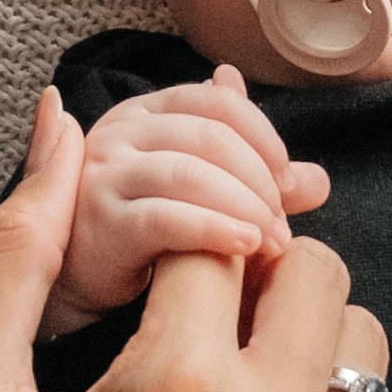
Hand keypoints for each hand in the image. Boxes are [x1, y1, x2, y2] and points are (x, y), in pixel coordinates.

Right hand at [0, 88, 391, 391]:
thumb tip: (58, 126)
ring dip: (306, 334)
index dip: (179, 243)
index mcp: (179, 387)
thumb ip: (16, 256)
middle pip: (314, 269)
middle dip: (257, 271)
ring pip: (362, 342)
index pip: (216, 238)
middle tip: (195, 318)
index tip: (155, 281)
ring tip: (232, 376)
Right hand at [45, 66, 329, 335]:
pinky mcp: (99, 221)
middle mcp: (120, 131)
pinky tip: (244, 246)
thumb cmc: (141, 235)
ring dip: (245, 207)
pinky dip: (214, 229)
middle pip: (210, 136)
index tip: (289, 180)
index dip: (264, 138)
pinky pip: (166, 217)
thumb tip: (318, 182)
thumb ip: (257, 181)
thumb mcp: (201, 196)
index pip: (219, 103)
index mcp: (148, 112)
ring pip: (191, 173)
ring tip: (272, 242)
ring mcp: (105, 173)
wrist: (73, 288)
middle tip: (284, 225)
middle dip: (260, 181)